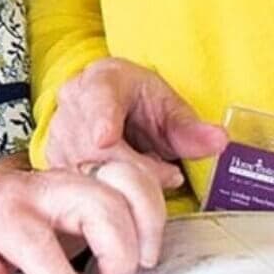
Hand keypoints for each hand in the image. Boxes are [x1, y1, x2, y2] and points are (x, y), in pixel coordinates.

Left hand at [0, 155, 167, 273]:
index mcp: (4, 210)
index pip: (37, 244)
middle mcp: (44, 186)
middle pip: (96, 203)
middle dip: (118, 249)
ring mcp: (75, 174)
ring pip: (124, 181)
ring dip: (145, 222)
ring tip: (142, 261)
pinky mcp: (97, 174)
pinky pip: (136, 176)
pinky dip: (152, 206)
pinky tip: (148, 238)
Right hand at [46, 57, 226, 189]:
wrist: (115, 108)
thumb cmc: (140, 104)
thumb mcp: (169, 108)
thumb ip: (191, 128)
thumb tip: (219, 140)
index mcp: (101, 79)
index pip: (98, 97)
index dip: (101, 119)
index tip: (105, 139)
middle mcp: (72, 102)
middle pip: (95, 146)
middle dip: (135, 168)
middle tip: (169, 174)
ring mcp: (58, 133)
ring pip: (85, 171)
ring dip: (122, 184)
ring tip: (149, 174)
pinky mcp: (54, 162)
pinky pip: (78, 187)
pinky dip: (105, 194)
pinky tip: (123, 186)